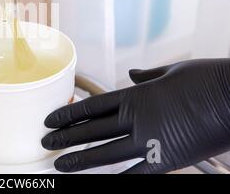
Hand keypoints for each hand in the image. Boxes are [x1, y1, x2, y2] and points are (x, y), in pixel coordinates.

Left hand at [42, 59, 229, 172]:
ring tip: (59, 164)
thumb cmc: (207, 79)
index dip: (68, 113)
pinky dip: (116, 180)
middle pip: (91, 129)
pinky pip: (134, 174)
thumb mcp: (172, 71)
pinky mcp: (166, 160)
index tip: (50, 120)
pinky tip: (99, 184)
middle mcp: (136, 118)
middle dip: (66, 136)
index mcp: (135, 95)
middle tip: (45, 142)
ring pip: (105, 152)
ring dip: (80, 159)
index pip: (92, 106)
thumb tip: (131, 73)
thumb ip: (147, 75)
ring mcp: (149, 140)